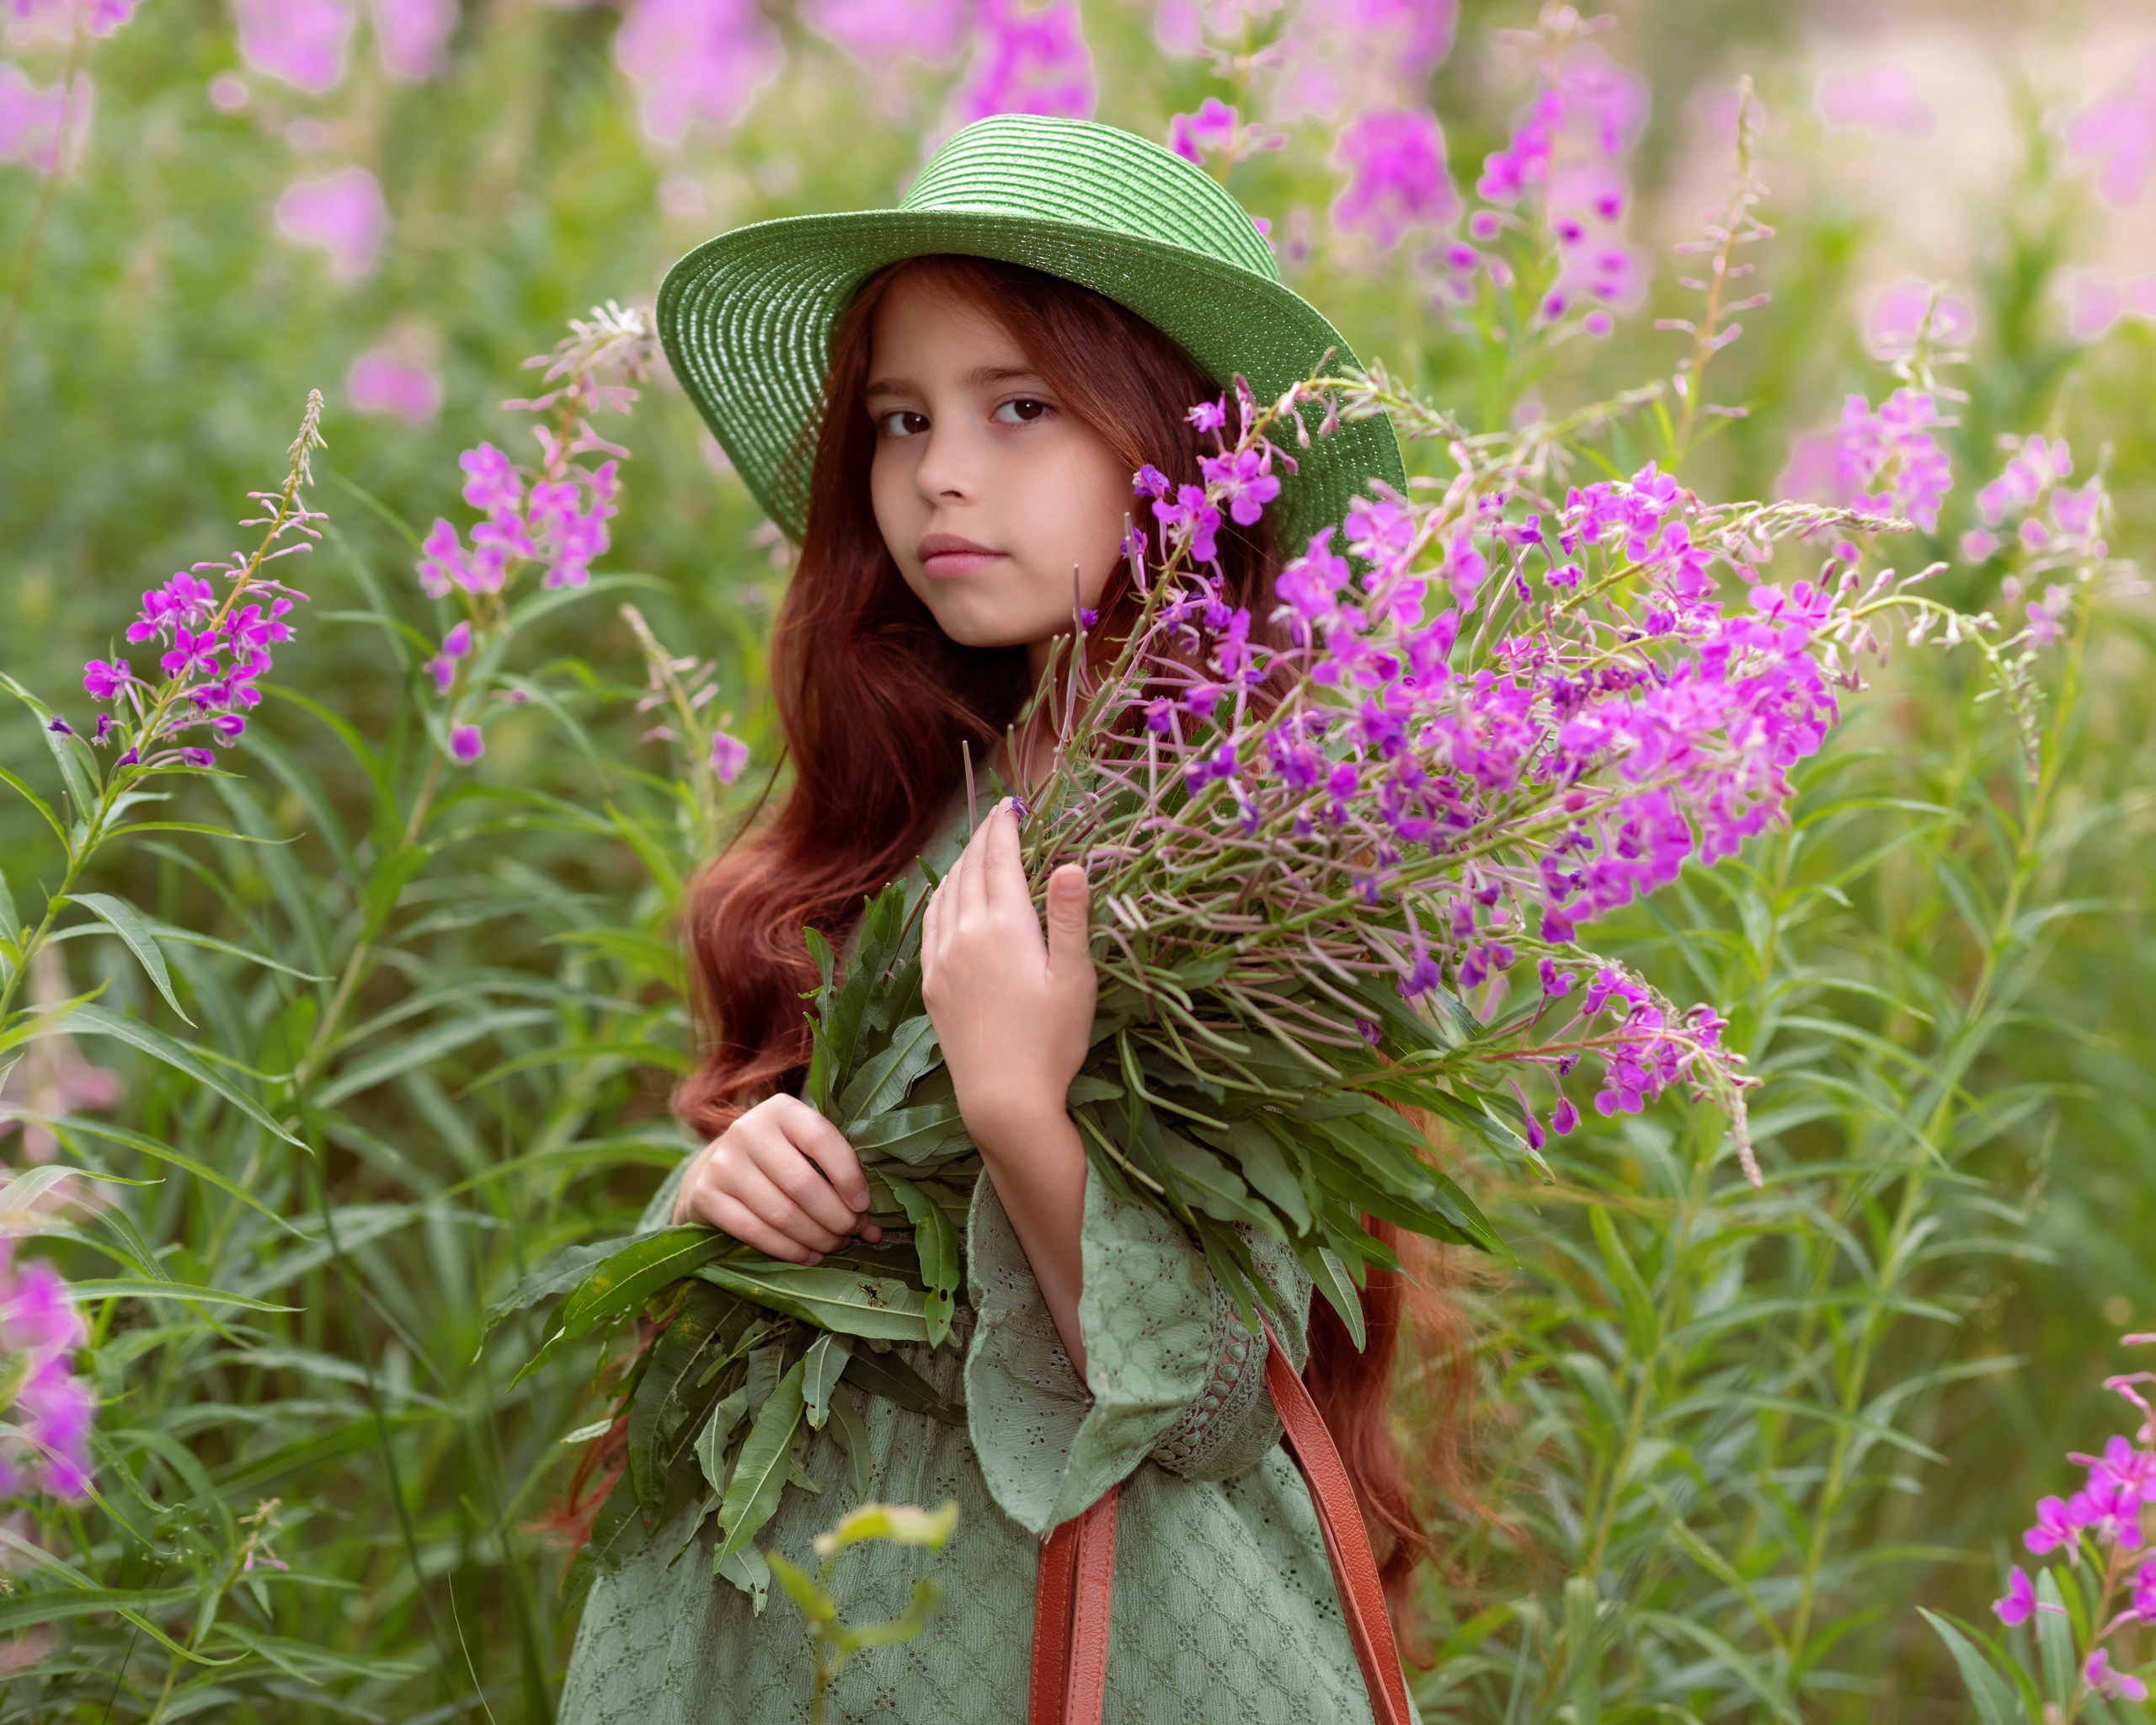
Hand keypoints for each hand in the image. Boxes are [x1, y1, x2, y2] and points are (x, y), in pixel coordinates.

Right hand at [672, 1094, 882, 1263]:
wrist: (714, 1167)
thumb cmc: (778, 1157)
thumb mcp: (803, 1147)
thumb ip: (837, 1174)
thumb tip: (874, 1229)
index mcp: (781, 1109)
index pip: (823, 1140)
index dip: (849, 1177)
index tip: (864, 1205)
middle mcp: (748, 1130)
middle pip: (803, 1184)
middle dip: (836, 1217)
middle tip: (852, 1234)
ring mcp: (723, 1162)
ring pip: (782, 1213)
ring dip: (816, 1238)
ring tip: (834, 1246)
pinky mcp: (707, 1194)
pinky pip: (755, 1232)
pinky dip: (788, 1250)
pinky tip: (809, 1256)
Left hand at [921, 799, 1095, 1140]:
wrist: (1003, 1097)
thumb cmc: (1052, 1040)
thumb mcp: (1075, 978)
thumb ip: (1071, 918)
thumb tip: (1071, 863)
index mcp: (1005, 925)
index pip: (1001, 858)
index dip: (1005, 826)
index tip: (1011, 804)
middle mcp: (966, 933)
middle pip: (970, 869)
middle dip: (984, 837)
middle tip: (998, 818)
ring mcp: (943, 958)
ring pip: (946, 893)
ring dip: (961, 863)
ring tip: (976, 848)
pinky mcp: (931, 982)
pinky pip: (930, 923)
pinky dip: (940, 896)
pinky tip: (947, 895)